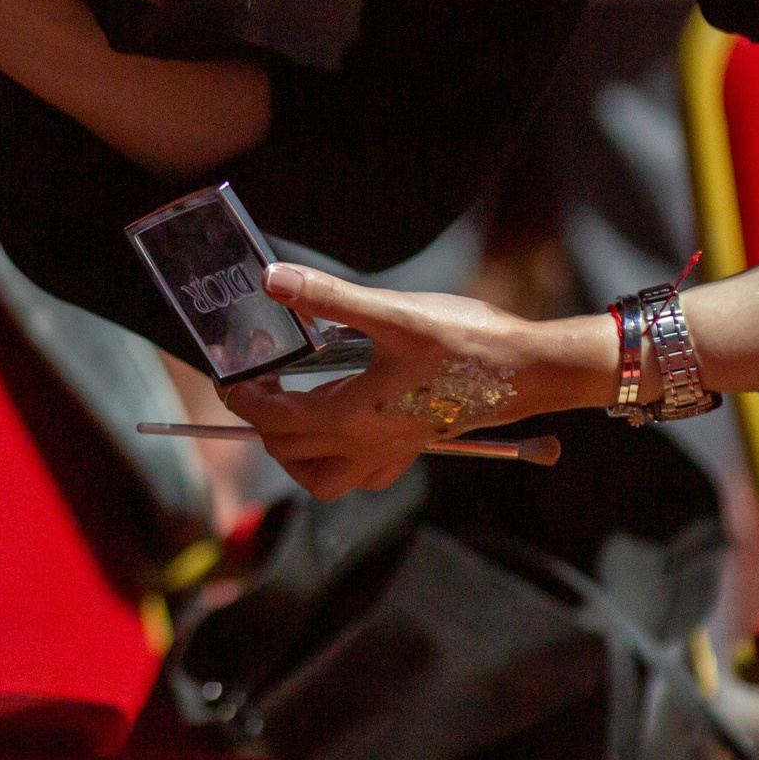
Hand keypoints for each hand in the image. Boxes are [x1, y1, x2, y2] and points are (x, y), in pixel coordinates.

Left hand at [223, 265, 595, 500]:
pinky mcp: (415, 447)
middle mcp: (366, 446)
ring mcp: (392, 452)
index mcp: (351, 417)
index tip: (230, 377)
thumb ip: (329, 297)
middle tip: (256, 386)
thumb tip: (273, 280)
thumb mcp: (392, 312)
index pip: (273, 421)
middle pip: (290, 453)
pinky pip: (364, 475)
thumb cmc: (464, 341)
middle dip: (263, 424)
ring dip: (297, 455)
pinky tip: (346, 427)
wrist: (528, 370)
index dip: (243, 400)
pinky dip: (340, 461)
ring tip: (291, 415)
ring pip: (324, 479)